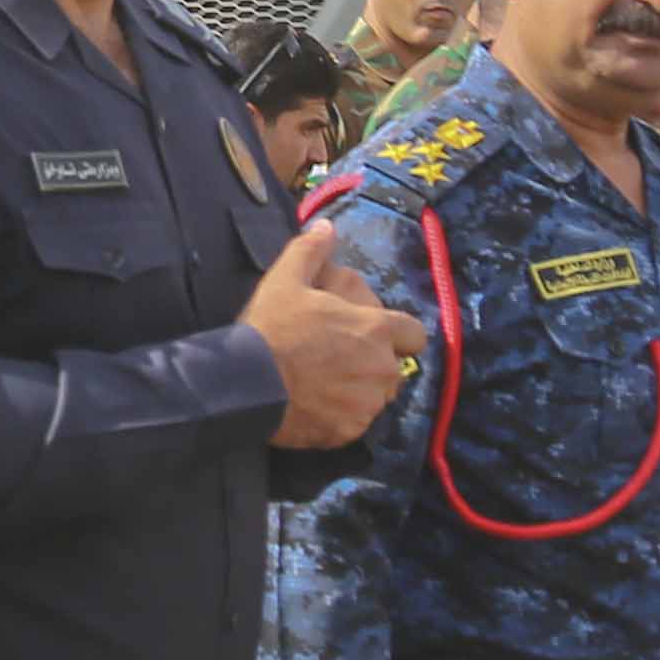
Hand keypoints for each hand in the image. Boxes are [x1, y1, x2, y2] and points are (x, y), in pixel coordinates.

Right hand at [245, 221, 419, 447]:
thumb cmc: (271, 327)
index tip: (374, 335)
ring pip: (376, 397)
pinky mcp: (350, 432)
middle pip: (394, 368)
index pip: (415, 334)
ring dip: (360, 390)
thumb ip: (312, 250)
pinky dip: (341, 416)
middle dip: (374, 363)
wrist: (245, 384)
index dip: (398, 334)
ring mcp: (368, 404)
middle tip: (338, 359)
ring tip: (325, 383)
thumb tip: (327, 227)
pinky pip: (355, 423)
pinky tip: (314, 405)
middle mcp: (382, 369)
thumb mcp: (286, 279)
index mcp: (376, 329)